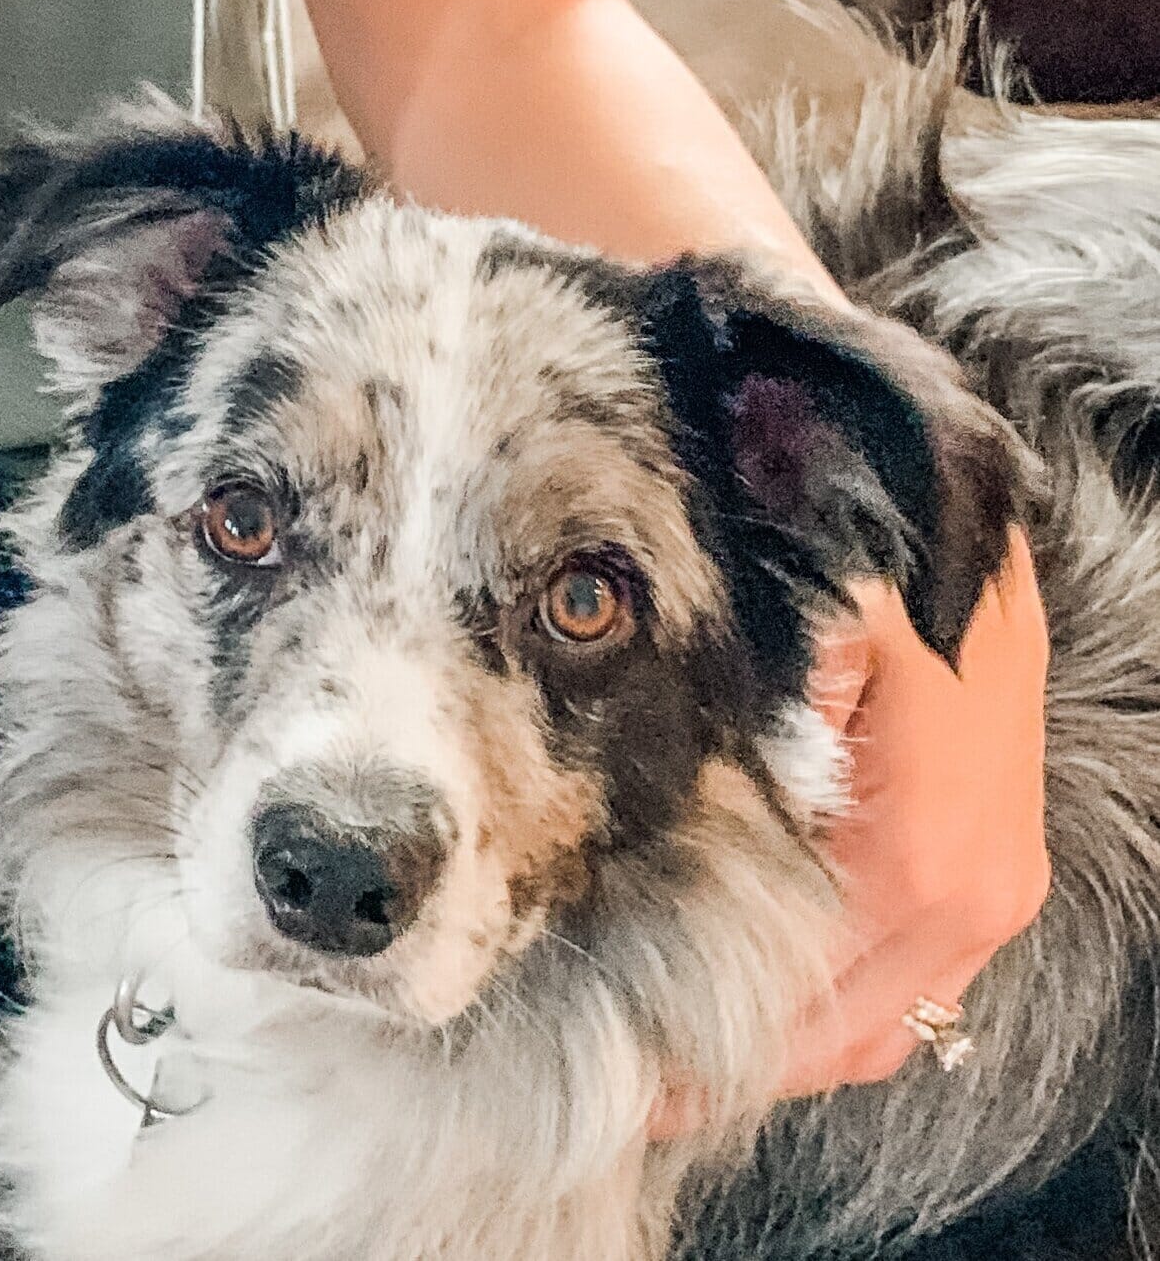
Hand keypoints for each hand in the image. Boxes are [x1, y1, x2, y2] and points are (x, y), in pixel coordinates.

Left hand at [649, 523, 1050, 1130]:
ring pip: (885, 1024)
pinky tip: (765, 989)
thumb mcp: (795, 657)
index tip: (623, 1081)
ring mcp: (995, 895)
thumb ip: (736, 746)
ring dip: (790, 1043)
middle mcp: (970, 902)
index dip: (705, 1048)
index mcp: (915, 865)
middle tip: (636, 1088)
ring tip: (681, 1054)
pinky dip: (843, 1001)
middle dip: (738, 1066)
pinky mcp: (998, 877)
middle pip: (841, 1039)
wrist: (970, 533)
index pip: (799, 1008)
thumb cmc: (868, 579)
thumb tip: (642, 830)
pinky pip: (918, 983)